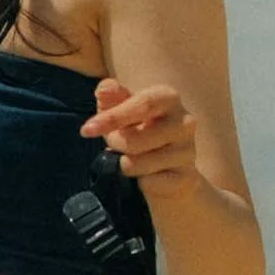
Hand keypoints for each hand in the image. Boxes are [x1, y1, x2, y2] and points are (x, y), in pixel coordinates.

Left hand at [83, 78, 199, 206]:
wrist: (171, 165)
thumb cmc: (141, 128)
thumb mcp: (124, 109)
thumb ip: (113, 96)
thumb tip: (103, 90)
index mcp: (168, 98)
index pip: (141, 105)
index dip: (111, 118)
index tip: (86, 130)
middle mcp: (184, 122)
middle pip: (132, 140)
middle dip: (114, 144)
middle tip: (117, 143)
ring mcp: (188, 151)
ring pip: (136, 164)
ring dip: (126, 164)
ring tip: (136, 157)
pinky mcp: (186, 177)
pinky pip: (148, 183)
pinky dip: (141, 181)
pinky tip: (150, 174)